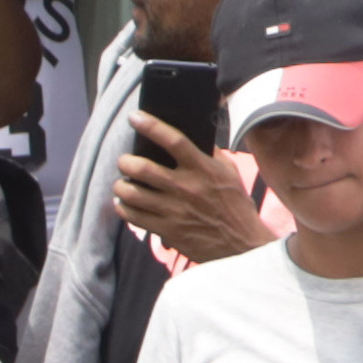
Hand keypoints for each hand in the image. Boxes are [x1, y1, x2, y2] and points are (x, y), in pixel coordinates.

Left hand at [111, 118, 268, 262]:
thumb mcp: (229, 173)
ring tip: (122, 183)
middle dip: (126, 161)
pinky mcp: (167, 230)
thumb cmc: (235, 206)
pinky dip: (123, 207)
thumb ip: (211, 154)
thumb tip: (194, 136)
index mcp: (203, 169)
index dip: (151, 126)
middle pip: (143, 169)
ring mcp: (174, 211)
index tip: (134, 117)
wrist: (241, 245)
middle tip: (124, 160)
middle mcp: (186, 188)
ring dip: (121, 185)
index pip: (174, 141)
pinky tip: (125, 203)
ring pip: (132, 194)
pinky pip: (134, 217)